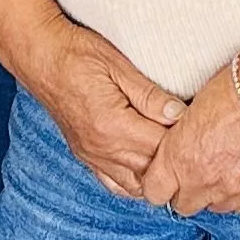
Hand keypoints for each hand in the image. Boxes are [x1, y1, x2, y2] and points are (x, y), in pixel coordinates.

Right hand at [17, 17, 184, 201]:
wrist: (40, 56)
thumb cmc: (77, 53)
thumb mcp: (117, 65)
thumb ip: (149, 94)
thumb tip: (179, 114)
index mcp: (113, 126)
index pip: (161, 148)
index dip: (183, 139)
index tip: (199, 126)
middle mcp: (102, 149)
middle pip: (151, 171)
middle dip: (174, 159)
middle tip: (192, 140)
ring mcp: (92, 156)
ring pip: (135, 185)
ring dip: (156, 173)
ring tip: (173, 154)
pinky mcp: (86, 156)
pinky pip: (115, 184)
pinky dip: (135, 181)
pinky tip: (147, 166)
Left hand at [141, 63, 239, 217]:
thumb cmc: (234, 87)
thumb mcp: (190, 110)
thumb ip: (178, 143)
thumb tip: (174, 154)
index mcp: (178, 157)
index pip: (154, 192)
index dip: (160, 183)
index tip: (166, 174)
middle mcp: (202, 180)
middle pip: (183, 206)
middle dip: (186, 190)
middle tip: (197, 168)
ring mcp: (231, 190)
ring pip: (213, 207)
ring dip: (215, 192)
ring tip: (225, 164)